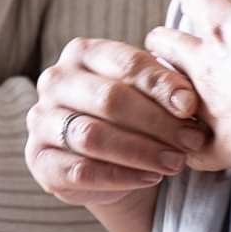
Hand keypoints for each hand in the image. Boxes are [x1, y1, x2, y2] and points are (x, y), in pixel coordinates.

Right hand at [25, 36, 205, 208]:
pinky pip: (79, 170)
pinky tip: (149, 178)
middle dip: (156, 122)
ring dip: (140, 152)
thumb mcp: (152, 94)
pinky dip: (119, 177)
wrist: (109, 162)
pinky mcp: (39, 158)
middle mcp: (55, 80)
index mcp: (81, 53)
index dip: (160, 84)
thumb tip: (186, 101)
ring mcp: (41, 119)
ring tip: (175, 163)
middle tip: (191, 142)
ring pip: (91, 135)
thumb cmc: (135, 118)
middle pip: (107, 98)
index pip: (123, 62)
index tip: (190, 106)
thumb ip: (168, 89)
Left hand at [146, 0, 230, 178]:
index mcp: (225, 25)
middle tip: (170, 35)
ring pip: (167, 91)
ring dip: (166, 84)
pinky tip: (177, 146)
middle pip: (168, 41)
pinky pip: (186, 149)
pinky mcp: (222, 151)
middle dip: (168, 36)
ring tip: (167, 85)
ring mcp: (211, 109)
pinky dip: (180, 145)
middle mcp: (207, 63)